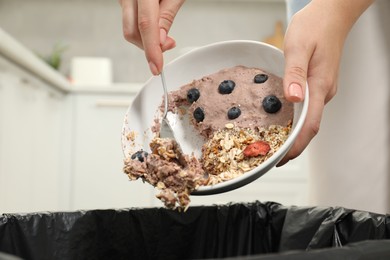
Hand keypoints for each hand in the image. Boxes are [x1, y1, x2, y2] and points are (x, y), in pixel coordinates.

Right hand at [120, 0, 184, 74]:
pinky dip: (143, 31)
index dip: (151, 50)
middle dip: (149, 47)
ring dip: (147, 39)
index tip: (157, 67)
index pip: (145, 25)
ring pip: (130, 30)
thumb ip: (167, 16)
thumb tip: (161, 41)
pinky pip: (131, 22)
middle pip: (132, 32)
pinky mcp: (125, 4)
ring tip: (164, 33)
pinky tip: (156, 27)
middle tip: (168, 44)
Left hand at [278, 0, 372, 165]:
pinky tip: (283, 122)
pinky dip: (295, 120)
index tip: (283, 159)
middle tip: (272, 157)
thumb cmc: (315, 26)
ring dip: (293, 134)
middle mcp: (324, 91)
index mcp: (319, 85)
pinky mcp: (318, 85)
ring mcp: (323, 89)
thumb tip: (293, 98)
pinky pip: (308, 108)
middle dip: (293, 145)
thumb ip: (295, 74)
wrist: (332, 14)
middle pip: (309, 127)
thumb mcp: (298, 46)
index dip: (296, 145)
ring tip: (275, 145)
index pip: (309, 124)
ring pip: (308, 118)